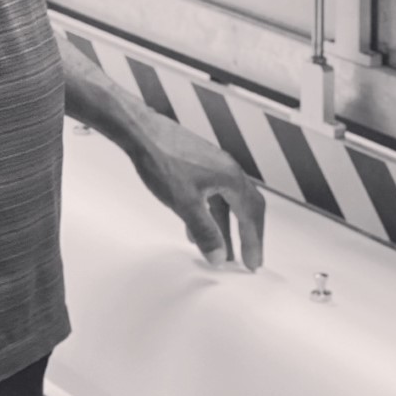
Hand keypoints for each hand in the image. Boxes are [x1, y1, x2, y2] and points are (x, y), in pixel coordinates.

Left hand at [130, 110, 265, 269]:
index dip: (254, 241)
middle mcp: (227, 169)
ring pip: (226, 202)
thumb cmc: (164, 160)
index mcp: (230, 177)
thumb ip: (204, 231)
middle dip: (247, 234)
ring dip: (226, 228)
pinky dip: (210, 215)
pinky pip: (212, 195)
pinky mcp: (199, 165)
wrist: (142, 133)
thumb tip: (218, 256)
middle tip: (247, 258)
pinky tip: (196, 229)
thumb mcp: (185, 203)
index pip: (251, 214)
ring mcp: (213, 166)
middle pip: (247, 206)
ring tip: (220, 251)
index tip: (253, 263)